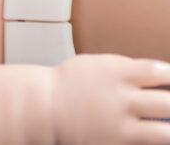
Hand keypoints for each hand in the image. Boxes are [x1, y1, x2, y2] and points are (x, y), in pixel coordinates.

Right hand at [53, 54, 169, 143]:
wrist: (43, 106)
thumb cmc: (71, 83)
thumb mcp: (97, 64)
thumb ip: (128, 69)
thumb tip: (163, 75)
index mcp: (115, 74)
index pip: (157, 72)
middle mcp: (120, 100)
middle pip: (167, 103)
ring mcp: (119, 126)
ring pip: (164, 133)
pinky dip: (156, 141)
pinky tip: (158, 137)